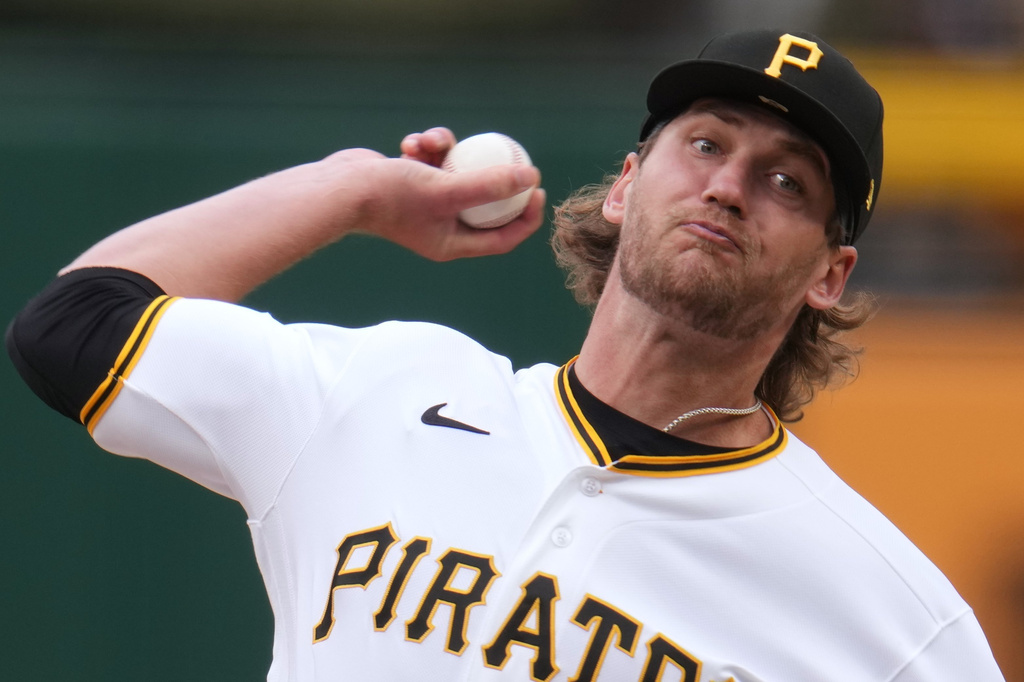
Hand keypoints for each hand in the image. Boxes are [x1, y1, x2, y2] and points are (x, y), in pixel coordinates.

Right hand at [319, 128, 545, 261]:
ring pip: (456, 173)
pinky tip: (413, 141)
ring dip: (448, 151)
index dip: (525, 215)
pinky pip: (434, 162)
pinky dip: (427, 148)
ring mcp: (425, 205)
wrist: (340, 188)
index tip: (538, 190)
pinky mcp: (411, 182)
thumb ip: (488, 185)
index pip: (502, 237)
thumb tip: (530, 178)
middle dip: (496, 178)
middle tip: (516, 158)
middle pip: (485, 204)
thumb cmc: (391, 196)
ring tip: (432, 141)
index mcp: (452, 243)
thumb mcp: (446, 188)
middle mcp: (440, 227)